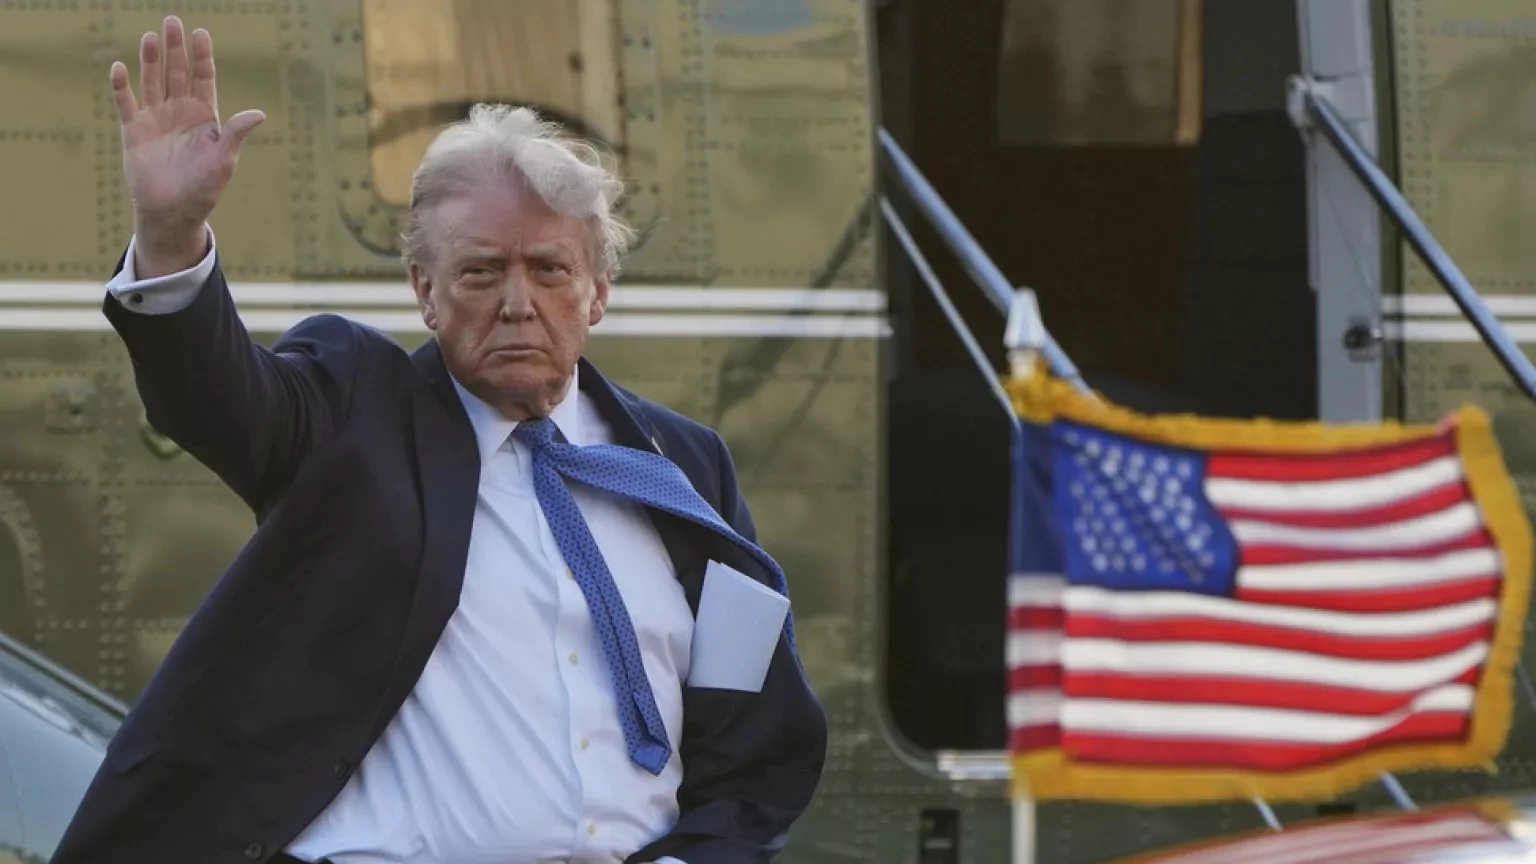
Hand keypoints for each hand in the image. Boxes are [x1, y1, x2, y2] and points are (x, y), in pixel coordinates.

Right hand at [110, 15, 264, 276]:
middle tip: (172, 21)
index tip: (201, 33)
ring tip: (151, 37)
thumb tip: (260, 114)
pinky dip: (122, 86)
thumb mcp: (224, 160)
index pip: (204, 79)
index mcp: (205, 117)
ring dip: (150, 60)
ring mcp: (156, 119)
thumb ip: (236, 133)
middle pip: (178, 73)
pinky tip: (121, 68)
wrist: (173, 213)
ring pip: (153, 82)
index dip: (202, 57)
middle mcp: (180, 112)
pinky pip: (126, 103)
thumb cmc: (204, 189)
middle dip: (175, 49)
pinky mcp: (134, 131)